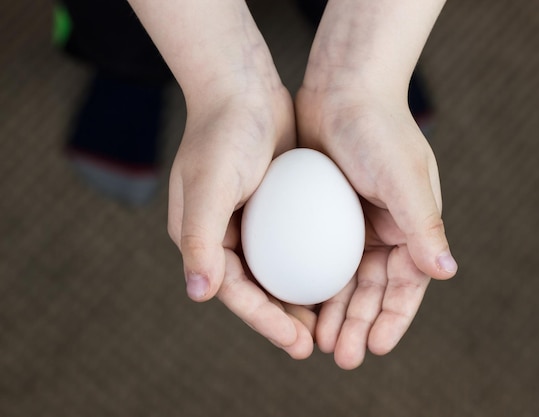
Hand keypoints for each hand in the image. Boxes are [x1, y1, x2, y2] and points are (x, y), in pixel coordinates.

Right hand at [167, 88, 315, 358]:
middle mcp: (223, 236)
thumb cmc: (221, 134)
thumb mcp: (208, 186)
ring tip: (332, 324)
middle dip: (285, 321)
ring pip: (279, 274)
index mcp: (201, 239)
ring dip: (301, 299)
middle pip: (257, 291)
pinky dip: (312, 265)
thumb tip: (200, 294)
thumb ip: (200, 239)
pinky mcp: (275, 208)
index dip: (265, 322)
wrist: (243, 88)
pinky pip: (295, 246)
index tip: (299, 343)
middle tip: (318, 346)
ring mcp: (251, 223)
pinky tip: (338, 277)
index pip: (234, 293)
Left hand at [295, 89, 456, 368]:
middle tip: (340, 355)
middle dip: (358, 325)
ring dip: (333, 313)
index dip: (393, 319)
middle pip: (372, 291)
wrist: (342, 89)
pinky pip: (315, 258)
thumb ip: (424, 226)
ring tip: (316, 343)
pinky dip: (309, 283)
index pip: (407, 286)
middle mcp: (384, 232)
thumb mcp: (404, 178)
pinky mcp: (321, 216)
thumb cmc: (378, 130)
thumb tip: (448, 273)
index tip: (373, 347)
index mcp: (411, 229)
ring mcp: (351, 226)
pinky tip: (294, 303)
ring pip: (342, 282)